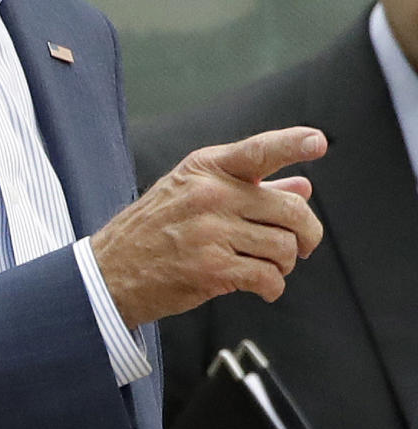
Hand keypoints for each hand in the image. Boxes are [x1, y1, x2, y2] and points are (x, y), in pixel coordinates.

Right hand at [93, 127, 326, 327]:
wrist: (111, 271)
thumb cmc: (155, 229)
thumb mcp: (194, 194)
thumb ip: (252, 189)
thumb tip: (303, 187)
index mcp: (206, 169)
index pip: (257, 151)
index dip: (292, 144)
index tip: (317, 142)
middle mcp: (210, 195)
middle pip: (289, 209)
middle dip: (307, 232)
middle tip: (303, 246)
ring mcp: (211, 232)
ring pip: (283, 247)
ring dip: (285, 263)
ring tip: (269, 267)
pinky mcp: (211, 269)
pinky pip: (267, 277)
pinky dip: (273, 287)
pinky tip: (263, 287)